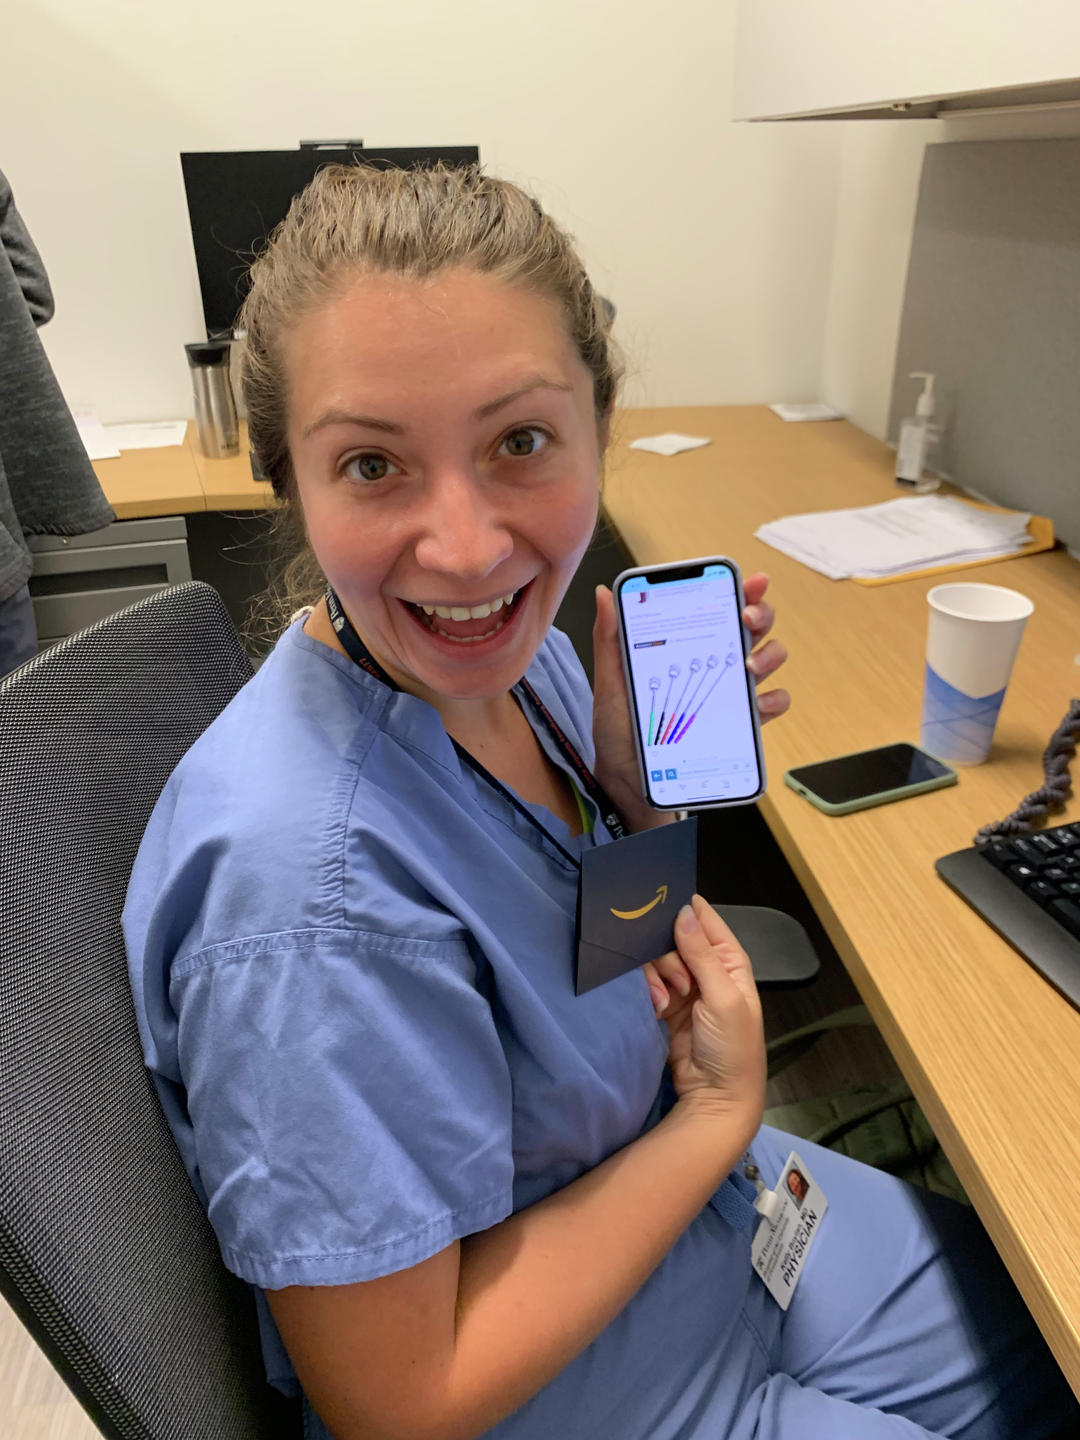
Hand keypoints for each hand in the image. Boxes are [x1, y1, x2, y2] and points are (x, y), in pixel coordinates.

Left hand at [590, 575, 788, 832]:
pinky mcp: (738, 725)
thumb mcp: (610, 685)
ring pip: (769, 659)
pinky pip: (772, 706)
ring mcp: (728, 694)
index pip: (716, 608)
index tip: (749, 582)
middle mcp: (711, 665)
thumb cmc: (619, 735)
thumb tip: (606, 594)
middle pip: (752, 626)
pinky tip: (757, 704)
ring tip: (749, 666)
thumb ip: (610, 640)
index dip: (740, 589)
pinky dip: (773, 700)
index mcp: (682, 648)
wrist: (629, 788)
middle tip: (746, 619)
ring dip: (769, 654)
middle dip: (760, 614)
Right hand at [642, 896, 765, 1124]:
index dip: (685, 909)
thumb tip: (685, 910)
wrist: (715, 1096)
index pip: (706, 921)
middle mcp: (706, 969)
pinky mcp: (664, 1005)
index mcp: (730, 961)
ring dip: (657, 976)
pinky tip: (655, 1007)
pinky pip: (648, 983)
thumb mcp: (723, 997)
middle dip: (667, 953)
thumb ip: (701, 954)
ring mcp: (683, 988)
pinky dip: (648, 992)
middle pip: (675, 939)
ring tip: (664, 1000)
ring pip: (657, 960)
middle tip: (676, 979)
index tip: (658, 900)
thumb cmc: (732, 1046)